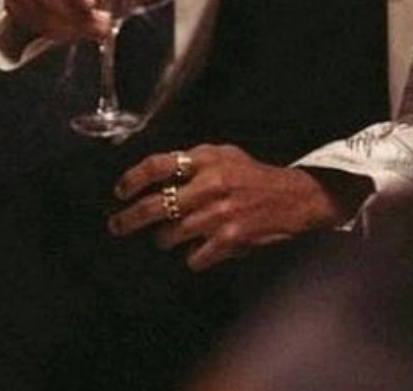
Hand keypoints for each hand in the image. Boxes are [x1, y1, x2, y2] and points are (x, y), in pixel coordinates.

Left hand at [108, 145, 345, 271]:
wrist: (295, 197)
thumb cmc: (253, 175)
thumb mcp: (223, 155)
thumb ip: (190, 161)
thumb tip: (154, 174)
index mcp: (204, 161)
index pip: (156, 166)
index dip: (132, 179)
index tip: (119, 191)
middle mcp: (209, 186)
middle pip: (155, 206)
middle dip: (129, 219)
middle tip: (116, 226)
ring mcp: (219, 215)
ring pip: (170, 235)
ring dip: (163, 239)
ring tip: (165, 237)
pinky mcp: (231, 240)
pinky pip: (194, 257)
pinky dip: (192, 257)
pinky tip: (197, 252)